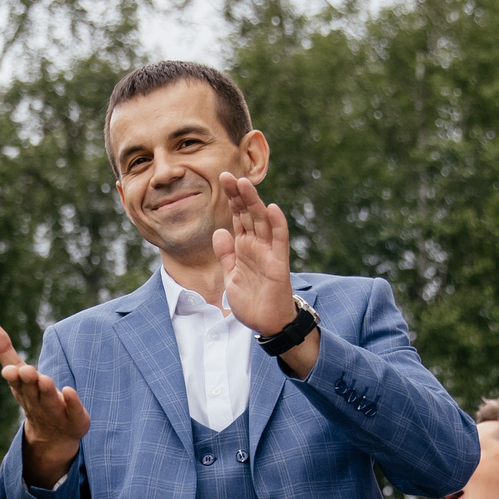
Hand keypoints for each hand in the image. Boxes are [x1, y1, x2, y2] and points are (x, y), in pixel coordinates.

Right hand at [0, 321, 89, 487]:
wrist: (53, 437)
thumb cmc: (35, 398)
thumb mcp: (19, 375)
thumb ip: (5, 351)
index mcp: (24, 391)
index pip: (16, 383)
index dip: (13, 377)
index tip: (9, 370)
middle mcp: (38, 402)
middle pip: (32, 391)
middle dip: (28, 381)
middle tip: (26, 371)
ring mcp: (56, 412)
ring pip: (50, 401)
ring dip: (47, 391)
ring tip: (44, 379)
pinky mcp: (75, 419)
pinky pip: (74, 411)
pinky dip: (72, 403)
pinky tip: (69, 391)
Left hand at [213, 176, 315, 372]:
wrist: (268, 323)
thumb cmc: (252, 301)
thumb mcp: (231, 275)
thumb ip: (226, 253)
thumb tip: (220, 231)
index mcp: (244, 247)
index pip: (237, 217)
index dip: (231, 198)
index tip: (222, 179)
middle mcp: (257, 245)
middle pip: (248, 214)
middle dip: (239, 195)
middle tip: (228, 175)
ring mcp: (268, 252)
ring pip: (262, 222)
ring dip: (254, 203)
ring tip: (245, 184)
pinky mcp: (278, 264)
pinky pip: (279, 241)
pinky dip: (277, 224)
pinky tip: (272, 208)